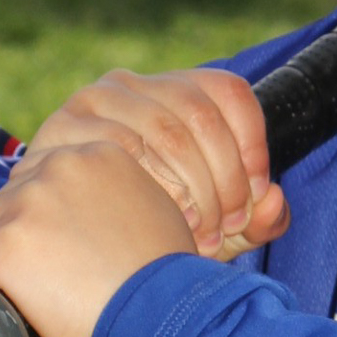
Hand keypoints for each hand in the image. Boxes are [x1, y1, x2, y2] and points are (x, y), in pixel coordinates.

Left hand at [0, 142, 198, 336]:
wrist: (169, 320)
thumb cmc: (172, 283)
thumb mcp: (161, 218)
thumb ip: (129, 201)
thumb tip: (105, 223)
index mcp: (98, 155)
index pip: (44, 177)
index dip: (44, 218)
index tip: (54, 250)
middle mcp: (58, 167)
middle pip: (10, 198)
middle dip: (19, 236)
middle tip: (43, 280)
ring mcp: (26, 204)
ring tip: (24, 298)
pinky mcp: (1, 243)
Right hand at [26, 68, 287, 259]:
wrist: (66, 252)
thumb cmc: (146, 231)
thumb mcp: (213, 228)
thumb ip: (254, 220)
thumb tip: (275, 203)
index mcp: (174, 90)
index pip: (229, 92)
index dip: (253, 146)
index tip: (256, 199)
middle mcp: (133, 84)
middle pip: (201, 115)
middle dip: (225, 180)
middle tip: (228, 228)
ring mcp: (93, 101)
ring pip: (165, 131)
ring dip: (193, 190)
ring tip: (197, 235)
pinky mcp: (60, 129)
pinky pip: (119, 148)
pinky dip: (150, 189)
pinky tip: (156, 223)